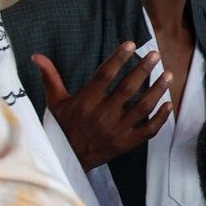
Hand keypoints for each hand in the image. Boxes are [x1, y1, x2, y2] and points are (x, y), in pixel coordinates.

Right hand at [33, 41, 172, 171]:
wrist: (67, 160)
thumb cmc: (63, 126)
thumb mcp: (55, 102)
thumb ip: (50, 78)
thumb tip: (36, 56)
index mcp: (85, 102)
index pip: (104, 76)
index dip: (118, 58)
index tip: (131, 44)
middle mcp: (102, 115)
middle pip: (126, 89)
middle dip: (143, 70)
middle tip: (156, 54)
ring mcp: (116, 130)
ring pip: (141, 108)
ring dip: (157, 90)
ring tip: (168, 75)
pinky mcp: (125, 144)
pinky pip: (148, 131)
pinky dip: (160, 118)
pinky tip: (169, 104)